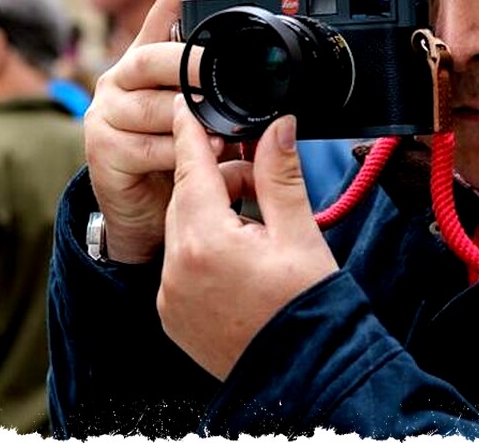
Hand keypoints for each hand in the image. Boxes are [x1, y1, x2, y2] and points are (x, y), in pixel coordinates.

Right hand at [83, 0, 226, 262]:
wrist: (143, 214)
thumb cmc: (177, 160)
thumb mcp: (203, 123)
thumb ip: (221, 102)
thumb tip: (274, 100)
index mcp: (146, 64)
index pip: (163, 14)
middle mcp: (120, 81)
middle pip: (154, 58)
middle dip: (192, 65)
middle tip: (221, 71)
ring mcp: (106, 113)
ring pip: (155, 106)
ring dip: (193, 120)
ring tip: (224, 132)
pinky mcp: (102, 148)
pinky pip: (148, 146)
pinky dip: (180, 153)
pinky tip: (199, 157)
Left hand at [158, 96, 337, 380]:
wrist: (305, 372)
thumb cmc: (308, 306)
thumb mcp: (300, 233)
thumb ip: (280, 175)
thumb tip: (278, 124)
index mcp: (206, 241)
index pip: (191, 168)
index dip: (192, 133)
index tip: (188, 105)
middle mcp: (176, 269)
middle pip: (187, 199)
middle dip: (218, 179)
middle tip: (257, 177)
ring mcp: (170, 296)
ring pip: (183, 232)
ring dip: (212, 216)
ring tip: (258, 225)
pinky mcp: (172, 315)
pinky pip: (180, 266)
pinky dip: (203, 250)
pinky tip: (240, 257)